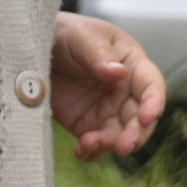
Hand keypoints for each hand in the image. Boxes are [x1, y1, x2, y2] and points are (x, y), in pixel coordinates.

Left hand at [51, 13, 165, 159]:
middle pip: (139, 118)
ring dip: (109, 144)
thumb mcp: (82, 36)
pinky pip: (95, 144)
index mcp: (132, 65)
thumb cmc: (65, 34)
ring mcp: (106, 110)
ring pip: (119, 135)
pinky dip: (91, 152)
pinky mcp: (86, 124)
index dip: (154, 103)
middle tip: (122, 146)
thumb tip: (118, 73)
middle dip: (135, 134)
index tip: (146, 117)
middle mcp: (124, 91)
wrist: (32, 48)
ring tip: (88, 144)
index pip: (152, 86)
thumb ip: (99, 54)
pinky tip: (80, 152)